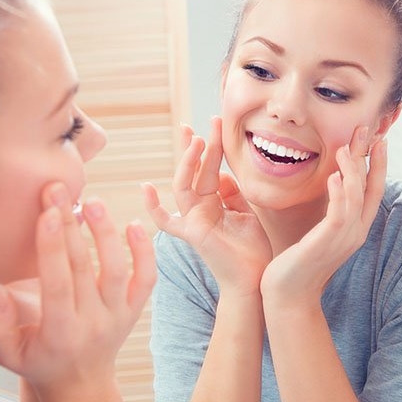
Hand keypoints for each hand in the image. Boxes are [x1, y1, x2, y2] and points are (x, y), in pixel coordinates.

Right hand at [0, 182, 155, 401]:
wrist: (79, 382)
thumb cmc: (36, 361)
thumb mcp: (5, 353)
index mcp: (60, 333)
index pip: (57, 284)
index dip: (52, 248)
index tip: (46, 213)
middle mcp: (93, 323)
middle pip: (84, 268)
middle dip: (69, 226)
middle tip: (57, 191)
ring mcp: (118, 316)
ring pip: (117, 269)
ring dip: (106, 233)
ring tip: (93, 202)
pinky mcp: (134, 309)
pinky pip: (146, 279)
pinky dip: (145, 252)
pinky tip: (134, 225)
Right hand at [142, 117, 271, 297]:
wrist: (256, 279)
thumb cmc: (252, 250)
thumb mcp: (246, 213)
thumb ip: (233, 193)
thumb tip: (221, 174)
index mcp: (213, 203)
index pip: (208, 169)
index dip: (210, 147)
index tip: (214, 122)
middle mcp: (199, 209)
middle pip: (194, 171)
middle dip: (198, 146)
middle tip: (201, 123)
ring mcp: (193, 220)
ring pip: (184, 185)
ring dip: (188, 162)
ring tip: (197, 140)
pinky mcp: (192, 233)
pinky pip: (166, 221)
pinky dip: (153, 207)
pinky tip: (146, 188)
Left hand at [261, 127, 386, 303]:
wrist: (288, 295)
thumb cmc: (297, 263)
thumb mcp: (317, 232)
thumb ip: (328, 212)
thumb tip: (330, 186)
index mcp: (355, 228)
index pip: (374, 191)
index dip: (378, 165)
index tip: (378, 139)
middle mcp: (356, 232)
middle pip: (371, 189)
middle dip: (370, 158)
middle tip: (368, 130)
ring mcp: (344, 239)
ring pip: (356, 197)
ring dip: (352, 170)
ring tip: (346, 148)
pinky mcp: (327, 243)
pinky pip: (339, 213)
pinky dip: (338, 193)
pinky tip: (332, 176)